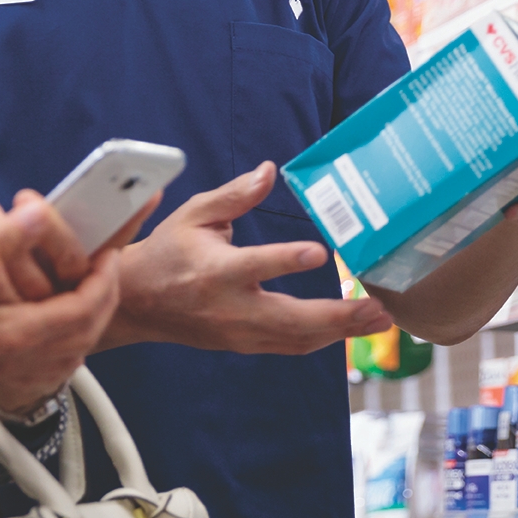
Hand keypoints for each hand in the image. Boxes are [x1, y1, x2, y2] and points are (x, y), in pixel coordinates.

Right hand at [0, 196, 141, 401]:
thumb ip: (4, 239)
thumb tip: (39, 213)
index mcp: (12, 334)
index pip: (82, 309)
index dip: (103, 279)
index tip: (109, 251)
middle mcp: (18, 359)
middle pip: (87, 333)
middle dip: (104, 295)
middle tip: (107, 262)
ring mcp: (11, 371)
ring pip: (74, 351)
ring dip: (90, 318)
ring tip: (92, 285)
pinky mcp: (3, 373)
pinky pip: (54, 362)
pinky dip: (69, 337)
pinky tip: (63, 317)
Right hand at [102, 162, 393, 354]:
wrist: (137, 304)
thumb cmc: (168, 250)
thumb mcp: (194, 214)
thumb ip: (234, 195)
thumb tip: (268, 171)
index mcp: (215, 270)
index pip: (256, 265)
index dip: (287, 260)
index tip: (320, 253)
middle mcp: (230, 307)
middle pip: (290, 319)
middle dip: (338, 316)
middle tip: (378, 308)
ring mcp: (239, 333)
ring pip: (297, 340)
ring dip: (341, 332)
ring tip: (380, 320)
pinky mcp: (244, 345)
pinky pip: (290, 346)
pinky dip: (323, 339)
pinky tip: (352, 328)